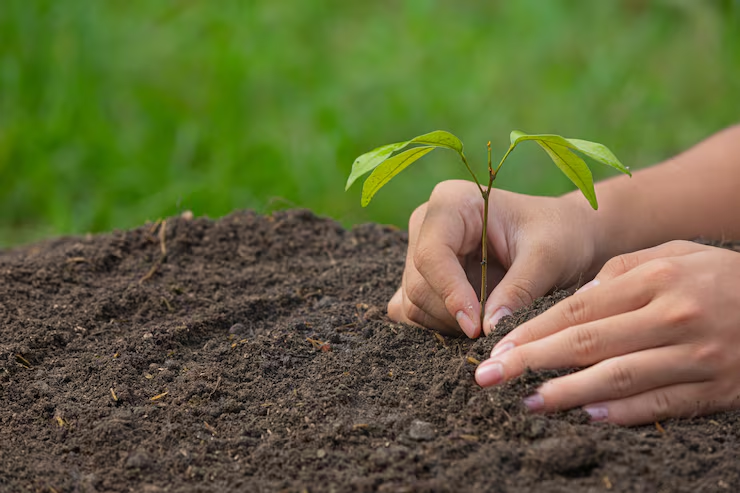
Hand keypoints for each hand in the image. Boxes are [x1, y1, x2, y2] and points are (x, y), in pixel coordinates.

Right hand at [387, 180, 599, 336]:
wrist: (568, 235)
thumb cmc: (560, 234)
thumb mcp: (548, 257)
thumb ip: (518, 290)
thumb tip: (489, 328)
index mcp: (451, 203)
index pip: (432, 255)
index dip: (450, 294)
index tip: (476, 327)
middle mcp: (427, 224)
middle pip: (419, 284)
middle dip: (454, 314)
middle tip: (494, 329)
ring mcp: (421, 252)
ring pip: (414, 303)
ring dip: (450, 324)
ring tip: (492, 322)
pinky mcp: (423, 278)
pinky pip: (415, 312)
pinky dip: (442, 327)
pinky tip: (475, 324)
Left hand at [476, 240, 739, 424]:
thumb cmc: (719, 276)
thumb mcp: (674, 255)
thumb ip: (621, 270)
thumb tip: (575, 296)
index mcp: (656, 278)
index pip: (578, 307)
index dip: (534, 330)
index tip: (498, 346)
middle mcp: (672, 316)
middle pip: (587, 343)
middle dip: (531, 361)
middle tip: (490, 377)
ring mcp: (695, 355)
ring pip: (617, 378)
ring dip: (566, 393)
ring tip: (528, 401)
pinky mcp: (715, 389)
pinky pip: (659, 404)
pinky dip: (620, 413)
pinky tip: (585, 416)